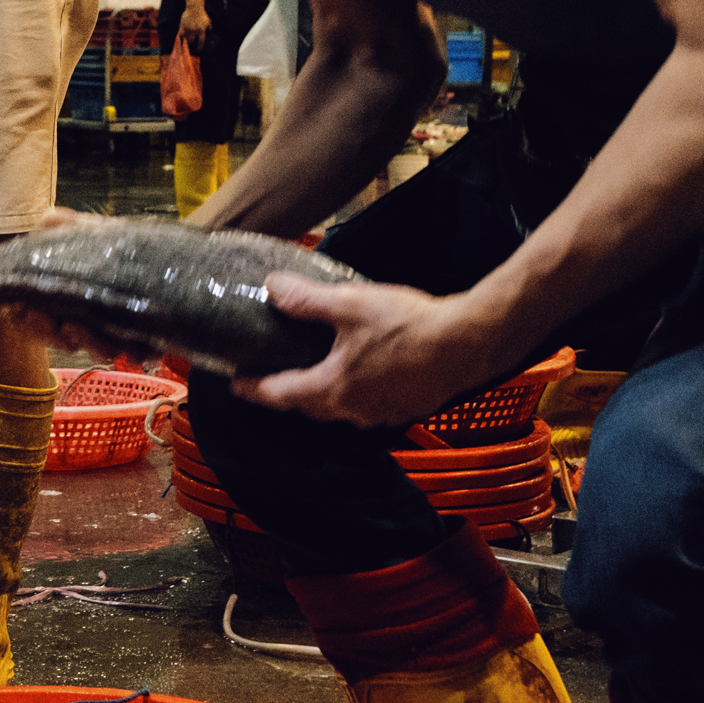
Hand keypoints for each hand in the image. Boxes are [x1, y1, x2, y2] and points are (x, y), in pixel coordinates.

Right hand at [179, 6, 211, 48]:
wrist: (194, 8)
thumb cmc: (202, 14)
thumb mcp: (208, 20)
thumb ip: (209, 26)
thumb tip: (211, 30)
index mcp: (201, 30)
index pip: (201, 41)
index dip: (199, 47)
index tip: (198, 50)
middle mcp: (194, 31)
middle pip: (191, 40)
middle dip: (191, 44)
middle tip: (190, 46)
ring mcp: (188, 28)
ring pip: (185, 38)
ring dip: (185, 41)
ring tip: (185, 43)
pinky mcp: (182, 25)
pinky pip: (180, 33)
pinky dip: (180, 36)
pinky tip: (180, 38)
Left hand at [230, 274, 512, 426]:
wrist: (468, 342)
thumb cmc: (408, 325)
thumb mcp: (349, 304)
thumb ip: (306, 300)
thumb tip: (270, 289)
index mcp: (333, 388)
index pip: (280, 394)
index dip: (253, 388)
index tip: (235, 383)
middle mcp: (354, 410)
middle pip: (308, 406)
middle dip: (286, 393)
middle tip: (268, 376)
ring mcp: (382, 414)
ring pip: (339, 408)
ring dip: (320, 394)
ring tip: (311, 371)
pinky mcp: (406, 407)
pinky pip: (367, 405)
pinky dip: (352, 392)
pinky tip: (358, 371)